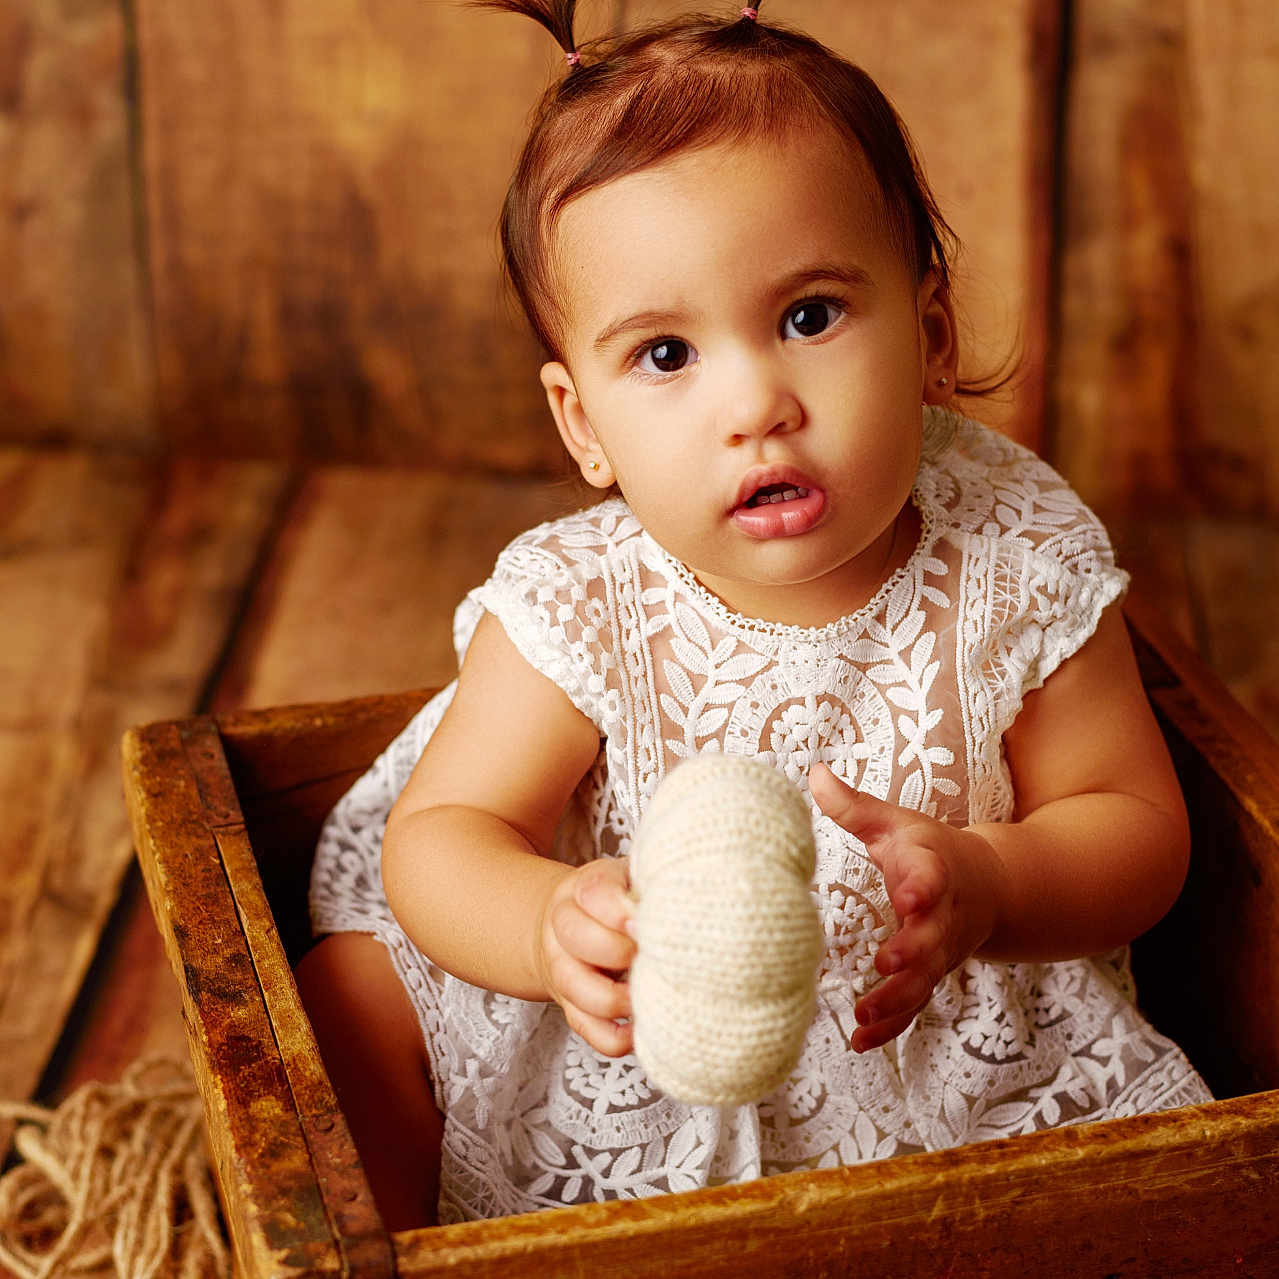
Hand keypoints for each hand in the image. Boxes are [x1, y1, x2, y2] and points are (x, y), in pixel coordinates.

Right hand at [535, 857, 636, 1056]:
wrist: (567, 929)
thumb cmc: (614, 903)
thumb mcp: (629, 879)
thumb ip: (652, 884)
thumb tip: (693, 898)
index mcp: (581, 889)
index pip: (594, 893)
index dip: (622, 910)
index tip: (647, 922)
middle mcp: (562, 928)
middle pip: (577, 937)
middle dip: (620, 950)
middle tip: (654, 954)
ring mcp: (562, 970)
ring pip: (576, 987)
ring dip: (618, 998)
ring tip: (651, 992)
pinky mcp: (571, 1008)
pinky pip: (588, 1030)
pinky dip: (617, 1037)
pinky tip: (643, 1026)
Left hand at [809, 763, 1003, 1052]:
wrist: (988, 887)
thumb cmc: (929, 850)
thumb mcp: (896, 823)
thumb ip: (854, 806)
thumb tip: (813, 773)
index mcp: (935, 870)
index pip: (933, 876)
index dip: (923, 886)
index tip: (909, 894)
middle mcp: (943, 916)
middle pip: (933, 938)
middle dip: (913, 953)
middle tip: (886, 964)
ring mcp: (940, 952)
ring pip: (924, 982)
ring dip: (897, 1001)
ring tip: (862, 1016)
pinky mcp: (930, 977)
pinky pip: (913, 1007)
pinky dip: (891, 1026)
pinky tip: (860, 1041)